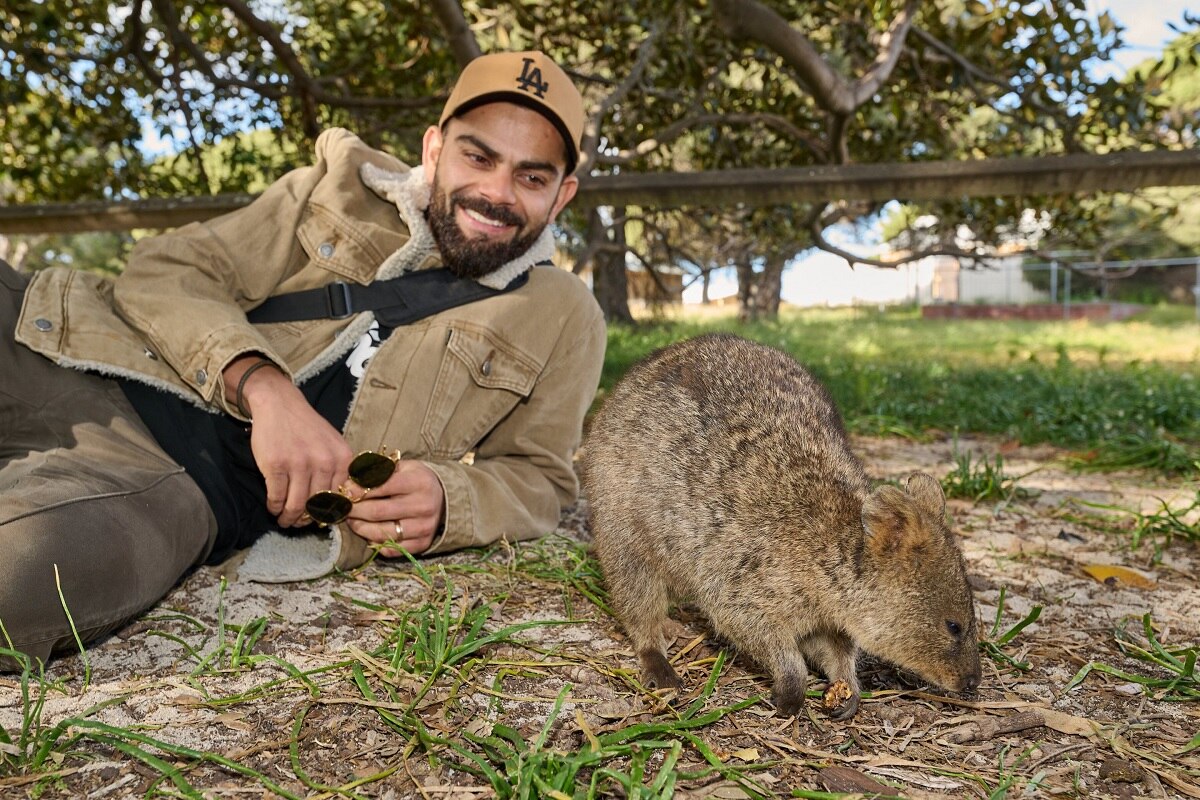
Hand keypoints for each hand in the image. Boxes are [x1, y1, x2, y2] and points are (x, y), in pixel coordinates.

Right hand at [225, 355, 353, 526]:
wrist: (280, 404)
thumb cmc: (307, 427)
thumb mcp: (333, 444)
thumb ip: (339, 470)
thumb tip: (340, 503)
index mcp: (342, 458)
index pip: (340, 498)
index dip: (329, 513)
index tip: (320, 519)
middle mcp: (324, 462)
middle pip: (317, 505)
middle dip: (306, 519)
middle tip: (298, 524)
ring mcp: (299, 464)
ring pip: (296, 505)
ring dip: (289, 518)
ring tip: (285, 521)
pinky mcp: (276, 466)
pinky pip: (277, 497)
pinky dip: (274, 507)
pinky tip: (274, 508)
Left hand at [343, 461, 444, 555]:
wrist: (443, 499)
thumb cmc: (415, 480)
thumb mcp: (402, 467)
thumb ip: (376, 471)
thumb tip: (348, 484)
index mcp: (419, 482)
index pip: (381, 486)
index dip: (358, 490)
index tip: (344, 492)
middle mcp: (424, 506)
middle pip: (378, 512)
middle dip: (354, 510)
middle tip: (343, 508)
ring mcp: (424, 527)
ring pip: (382, 533)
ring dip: (360, 528)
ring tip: (352, 521)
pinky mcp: (423, 544)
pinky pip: (391, 549)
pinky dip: (375, 543)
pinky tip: (369, 532)